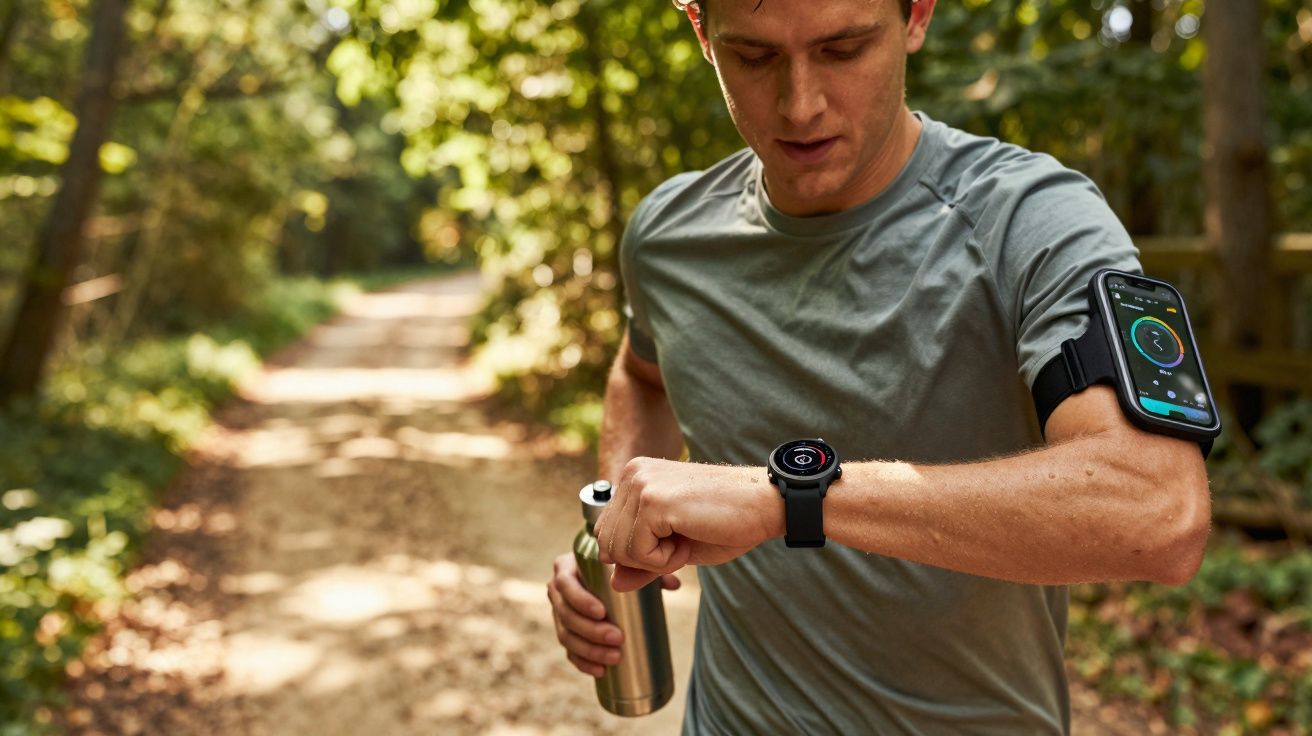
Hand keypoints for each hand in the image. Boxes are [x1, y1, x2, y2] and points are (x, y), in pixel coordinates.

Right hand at [547, 553, 681, 676]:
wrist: (602, 577)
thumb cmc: (617, 568)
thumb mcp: (631, 565)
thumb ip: (649, 571)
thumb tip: (673, 585)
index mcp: (566, 568)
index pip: (565, 584)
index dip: (580, 600)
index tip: (602, 612)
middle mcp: (558, 591)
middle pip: (566, 615)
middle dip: (591, 630)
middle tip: (618, 638)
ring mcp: (559, 614)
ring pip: (566, 636)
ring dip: (589, 650)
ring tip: (615, 657)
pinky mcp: (566, 633)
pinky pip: (569, 652)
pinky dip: (583, 663)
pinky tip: (601, 671)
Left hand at [594, 457, 777, 591]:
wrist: (764, 504)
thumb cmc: (726, 522)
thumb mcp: (675, 548)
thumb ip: (641, 562)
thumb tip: (613, 584)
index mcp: (634, 478)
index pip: (606, 532)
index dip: (638, 553)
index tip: (674, 539)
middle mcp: (632, 474)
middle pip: (607, 544)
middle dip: (643, 558)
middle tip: (682, 541)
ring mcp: (641, 484)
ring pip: (617, 551)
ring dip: (654, 560)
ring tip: (686, 538)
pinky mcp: (652, 501)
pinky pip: (636, 553)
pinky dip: (664, 561)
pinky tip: (689, 538)